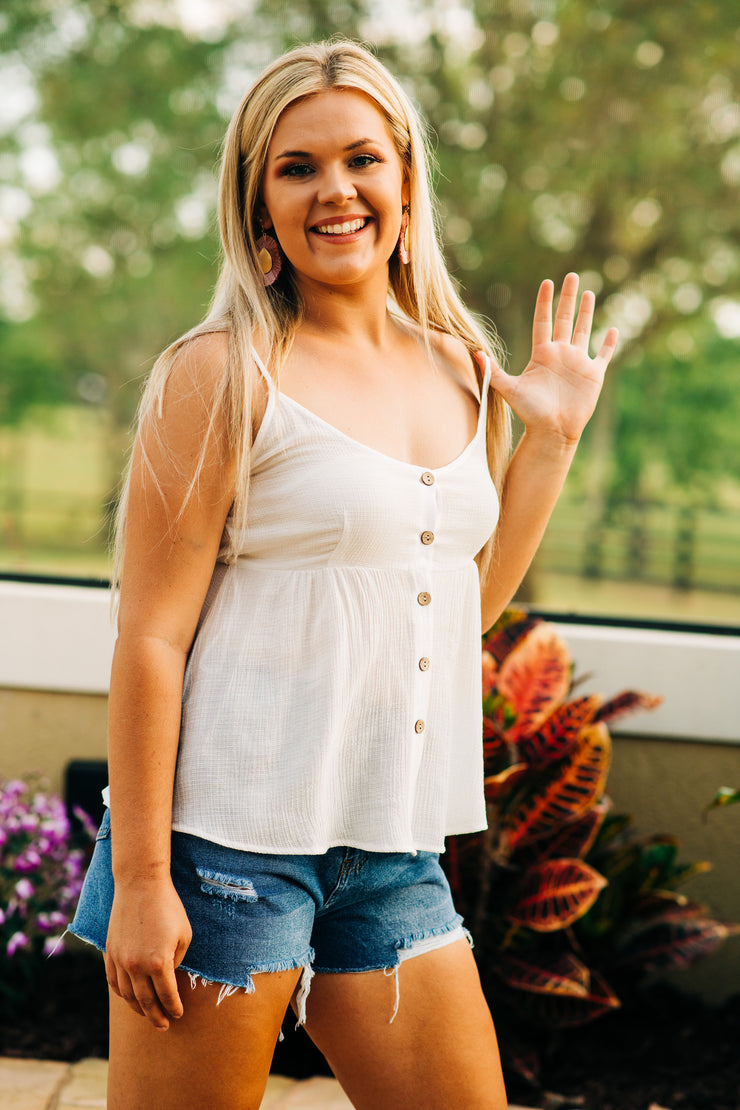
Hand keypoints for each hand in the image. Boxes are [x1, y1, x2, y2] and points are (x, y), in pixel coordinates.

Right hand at [105, 878, 192, 1029]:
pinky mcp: (110, 953)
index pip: (167, 995)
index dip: (174, 1008)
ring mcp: (120, 960)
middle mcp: (136, 966)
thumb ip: (176, 961)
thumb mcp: (184, 934)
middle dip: (156, 1016)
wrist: (141, 884)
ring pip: (128, 995)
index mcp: (159, 962)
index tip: (178, 1015)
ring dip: (138, 1009)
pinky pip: (114, 982)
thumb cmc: (168, 907)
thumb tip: (169, 977)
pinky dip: (121, 994)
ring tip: (147, 1015)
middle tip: (163, 1026)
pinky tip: (129, 998)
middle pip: (146, 1001)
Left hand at [478, 273, 618, 446]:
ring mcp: (578, 363)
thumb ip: (493, 371)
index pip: (543, 321)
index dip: (545, 302)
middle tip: (572, 275)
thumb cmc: (530, 413)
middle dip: (568, 297)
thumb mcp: (510, 389)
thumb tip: (475, 354)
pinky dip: (610, 343)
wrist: (551, 432)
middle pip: (565, 319)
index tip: (547, 282)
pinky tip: (614, 330)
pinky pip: (604, 355)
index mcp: (542, 354)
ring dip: (587, 313)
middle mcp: (560, 354)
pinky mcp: (593, 375)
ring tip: (589, 293)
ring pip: (584, 331)